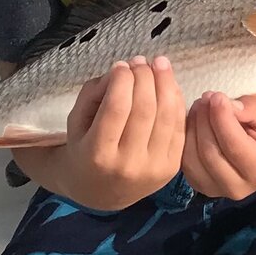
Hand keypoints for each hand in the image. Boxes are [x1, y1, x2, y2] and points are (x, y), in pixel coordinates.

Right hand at [59, 56, 186, 209]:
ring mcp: (153, 169)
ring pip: (167, 116)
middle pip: (145, 109)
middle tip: (141, 61)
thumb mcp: (76, 122)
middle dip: (146, 77)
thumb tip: (124, 69)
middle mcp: (127, 165)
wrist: (99, 193)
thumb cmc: (84, 149)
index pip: (116, 108)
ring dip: (166, 83)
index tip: (121, 65)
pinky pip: (179, 127)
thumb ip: (93, 94)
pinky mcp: (172, 168)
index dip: (123, 80)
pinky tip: (169, 85)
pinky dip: (177, 101)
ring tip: (159, 64)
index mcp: (97, 155)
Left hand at [181, 92, 255, 200]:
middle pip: (210, 153)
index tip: (216, 96)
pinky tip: (192, 121)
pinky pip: (184, 163)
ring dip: (192, 128)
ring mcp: (216, 191)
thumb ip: (249, 109)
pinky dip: (184, 139)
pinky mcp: (199, 186)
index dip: (222, 119)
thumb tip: (222, 105)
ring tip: (198, 106)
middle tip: (205, 97)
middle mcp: (239, 188)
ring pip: (193, 159)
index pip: (235, 145)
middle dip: (204, 121)